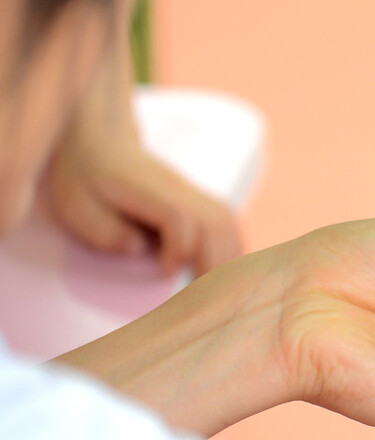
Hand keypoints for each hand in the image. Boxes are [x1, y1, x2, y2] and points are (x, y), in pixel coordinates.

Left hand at [38, 15, 239, 275]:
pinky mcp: (197, 201)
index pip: (181, 217)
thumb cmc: (85, 177)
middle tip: (208, 299)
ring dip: (230, 257)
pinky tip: (227, 269)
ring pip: (228, 222)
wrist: (102, 140)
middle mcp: (178, 189)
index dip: (179, 248)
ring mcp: (192, 193)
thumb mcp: (76, 206)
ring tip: (222, 289)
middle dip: (218, 264)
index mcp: (147, 190)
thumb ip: (105, 231)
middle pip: (216, 222)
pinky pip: (228, 222)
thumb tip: (140, 250)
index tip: (166, 271)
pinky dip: (232, 247)